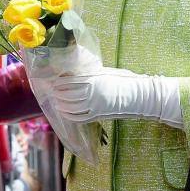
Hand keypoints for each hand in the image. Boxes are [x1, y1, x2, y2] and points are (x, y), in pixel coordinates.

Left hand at [49, 67, 182, 127]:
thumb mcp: (104, 72)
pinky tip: (66, 112)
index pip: (67, 82)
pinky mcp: (98, 115)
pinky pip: (79, 117)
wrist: (138, 95)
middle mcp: (91, 93)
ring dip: (60, 105)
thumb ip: (88, 73)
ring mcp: (94, 105)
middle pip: (65, 95)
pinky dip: (69, 115)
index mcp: (92, 79)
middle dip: (56, 94)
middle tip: (51, 91)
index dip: (57, 83)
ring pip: (70, 107)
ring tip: (56, 102)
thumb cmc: (122, 80)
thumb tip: (73, 72)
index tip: (51, 82)